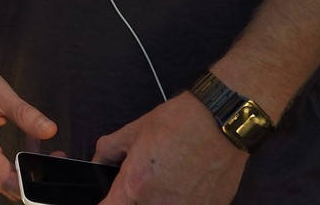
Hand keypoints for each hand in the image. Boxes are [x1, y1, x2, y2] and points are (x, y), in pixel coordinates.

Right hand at [0, 51, 56, 199]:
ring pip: (1, 176)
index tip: (47, 175)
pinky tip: (26, 140)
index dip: (28, 185)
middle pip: (5, 183)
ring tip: (37, 141)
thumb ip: (27, 116)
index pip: (4, 181)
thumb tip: (51, 131)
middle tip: (54, 154)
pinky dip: (12, 159)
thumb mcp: (2, 94)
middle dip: (31, 174)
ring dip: (22, 166)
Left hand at [94, 93, 245, 203]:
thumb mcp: (133, 132)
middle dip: (135, 198)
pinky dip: (183, 200)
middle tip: (147, 180)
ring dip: (160, 200)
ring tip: (170, 180)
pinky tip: (188, 183)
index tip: (114, 196)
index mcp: (135, 186)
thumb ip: (108, 151)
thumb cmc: (178, 123)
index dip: (109, 202)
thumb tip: (98, 162)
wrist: (221, 123)